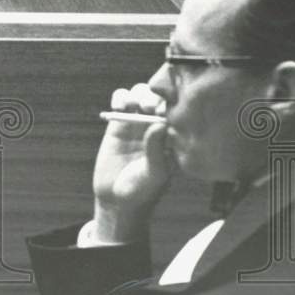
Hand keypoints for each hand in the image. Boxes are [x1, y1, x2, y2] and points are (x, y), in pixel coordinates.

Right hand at [91, 83, 173, 242]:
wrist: (117, 200)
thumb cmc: (142, 191)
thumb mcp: (154, 174)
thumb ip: (156, 150)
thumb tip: (160, 124)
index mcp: (173, 137)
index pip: (177, 111)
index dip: (173, 104)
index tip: (164, 112)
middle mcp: (156, 126)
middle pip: (159, 97)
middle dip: (154, 97)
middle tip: (148, 108)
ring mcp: (137, 123)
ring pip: (140, 94)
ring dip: (138, 94)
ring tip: (133, 106)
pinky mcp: (117, 123)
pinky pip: (121, 100)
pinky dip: (120, 97)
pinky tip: (119, 107)